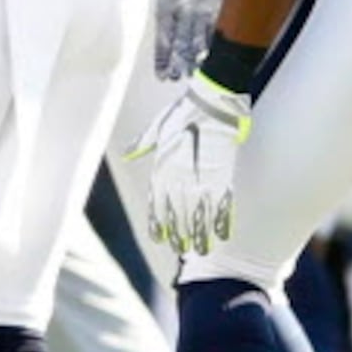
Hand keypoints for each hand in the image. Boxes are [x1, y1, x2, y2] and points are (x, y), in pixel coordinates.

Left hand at [129, 73, 250, 256]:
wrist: (211, 99)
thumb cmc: (183, 110)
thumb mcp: (157, 127)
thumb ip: (143, 144)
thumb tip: (128, 154)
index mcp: (163, 166)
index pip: (159, 202)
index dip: (159, 222)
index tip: (160, 238)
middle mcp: (181, 176)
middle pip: (179, 213)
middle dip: (180, 234)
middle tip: (181, 251)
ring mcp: (203, 176)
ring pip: (199, 214)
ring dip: (200, 234)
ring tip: (201, 251)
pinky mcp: (224, 173)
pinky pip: (223, 202)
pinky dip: (223, 219)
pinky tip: (222, 235)